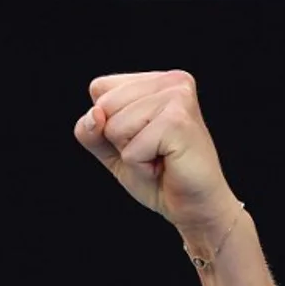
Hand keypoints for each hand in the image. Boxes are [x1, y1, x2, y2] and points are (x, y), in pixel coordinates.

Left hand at [74, 70, 239, 237]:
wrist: (193, 205)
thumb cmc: (158, 175)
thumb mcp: (111, 149)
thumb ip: (91, 130)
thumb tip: (95, 115)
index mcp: (155, 80)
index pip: (99, 89)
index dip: (106, 124)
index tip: (140, 138)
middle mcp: (171, 81)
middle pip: (103, 106)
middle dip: (118, 140)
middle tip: (151, 151)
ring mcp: (177, 98)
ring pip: (115, 127)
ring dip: (131, 154)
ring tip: (159, 157)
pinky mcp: (178, 122)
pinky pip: (131, 150)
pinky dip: (140, 167)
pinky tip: (166, 164)